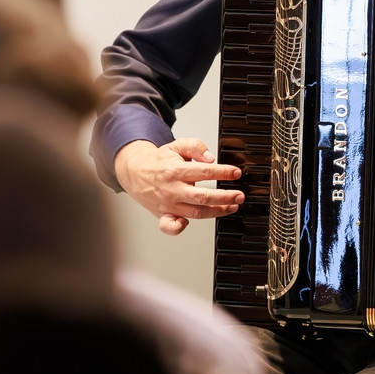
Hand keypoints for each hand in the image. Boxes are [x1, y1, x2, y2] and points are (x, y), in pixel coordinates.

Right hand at [113, 138, 243, 235]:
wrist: (135, 171)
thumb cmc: (159, 161)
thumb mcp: (177, 145)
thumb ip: (195, 147)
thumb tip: (210, 158)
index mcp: (175, 170)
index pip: (204, 172)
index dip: (223, 173)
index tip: (236, 173)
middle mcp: (172, 189)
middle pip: (203, 197)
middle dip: (225, 197)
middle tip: (239, 195)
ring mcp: (168, 204)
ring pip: (196, 212)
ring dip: (217, 211)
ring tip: (231, 206)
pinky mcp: (163, 214)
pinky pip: (171, 227)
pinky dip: (181, 228)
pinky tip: (192, 223)